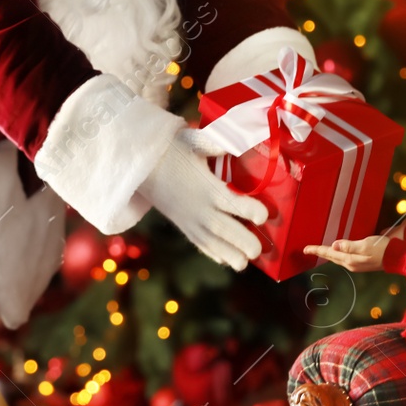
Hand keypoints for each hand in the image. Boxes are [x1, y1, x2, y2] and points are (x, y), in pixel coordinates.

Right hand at [138, 129, 269, 269]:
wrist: (141, 166)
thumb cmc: (171, 150)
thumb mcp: (193, 141)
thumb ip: (216, 143)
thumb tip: (239, 141)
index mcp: (207, 187)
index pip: (234, 203)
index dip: (252, 211)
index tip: (264, 215)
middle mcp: (200, 208)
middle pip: (225, 230)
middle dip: (244, 242)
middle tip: (258, 250)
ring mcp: (190, 220)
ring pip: (213, 243)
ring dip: (229, 255)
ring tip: (244, 264)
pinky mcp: (183, 225)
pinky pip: (199, 244)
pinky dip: (213, 253)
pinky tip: (225, 260)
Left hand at [304, 218, 405, 272]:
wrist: (397, 257)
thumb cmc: (383, 249)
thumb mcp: (365, 245)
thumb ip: (349, 246)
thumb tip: (334, 246)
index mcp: (350, 260)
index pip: (329, 253)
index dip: (317, 250)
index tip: (305, 249)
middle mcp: (352, 264)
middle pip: (332, 257)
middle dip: (320, 252)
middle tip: (308, 249)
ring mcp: (357, 264)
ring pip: (338, 258)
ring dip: (328, 253)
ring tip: (320, 250)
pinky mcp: (362, 262)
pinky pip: (345, 258)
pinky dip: (338, 254)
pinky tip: (337, 251)